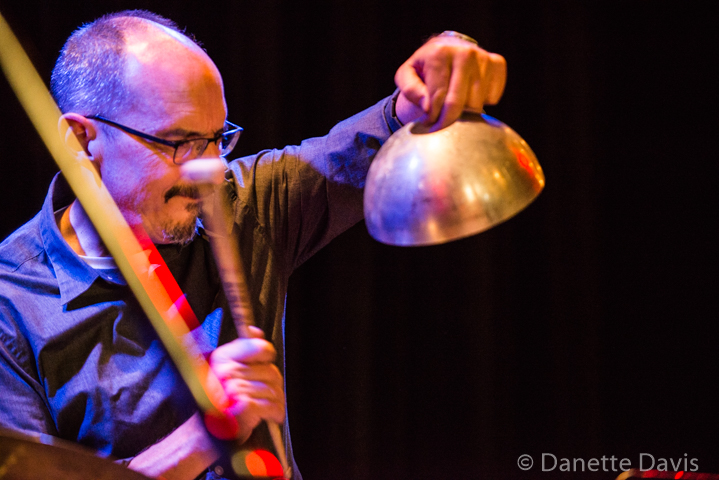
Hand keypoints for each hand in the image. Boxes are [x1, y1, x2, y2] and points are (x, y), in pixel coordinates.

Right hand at [209, 326, 284, 442]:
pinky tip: (270, 416)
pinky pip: (273, 405)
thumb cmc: (217, 403)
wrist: (203, 435)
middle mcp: (227, 371)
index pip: (258, 347)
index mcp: (222, 358)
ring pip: (274, 389)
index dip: (267, 356)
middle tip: (267, 395)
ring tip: (268, 408)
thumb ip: (242, 350)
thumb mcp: (224, 370)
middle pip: (271, 371)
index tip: (266, 364)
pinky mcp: (244, 407)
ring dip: (276, 401)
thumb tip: (255, 332)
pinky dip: (276, 413)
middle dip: (274, 385)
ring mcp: (235, 389)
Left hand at [394, 33, 506, 130]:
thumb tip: (427, 105)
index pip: (438, 97)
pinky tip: (470, 93)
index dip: (432, 116)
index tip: (428, 122)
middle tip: (440, 122)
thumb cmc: (425, 67)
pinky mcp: (498, 63)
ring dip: (464, 111)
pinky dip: (481, 102)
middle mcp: (465, 52)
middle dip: (448, 119)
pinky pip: (492, 98)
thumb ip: (410, 90)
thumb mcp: (407, 75)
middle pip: (459, 103)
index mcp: (439, 53)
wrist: (447, 48)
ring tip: (454, 104)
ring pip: (476, 103)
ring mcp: (484, 57)